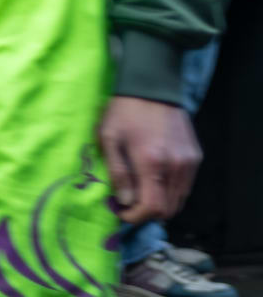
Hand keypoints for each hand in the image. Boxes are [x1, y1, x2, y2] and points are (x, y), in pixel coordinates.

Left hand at [100, 93, 199, 225]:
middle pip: (168, 209)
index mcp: (151, 162)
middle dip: (147, 213)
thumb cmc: (124, 112)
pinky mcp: (195, 157)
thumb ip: (117, 172)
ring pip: (179, 200)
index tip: (121, 212)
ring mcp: (189, 163)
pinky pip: (185, 186)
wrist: (153, 87)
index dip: (136, 217)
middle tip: (129, 204)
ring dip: (160, 203)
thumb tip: (125, 201)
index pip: (152, 207)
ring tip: (140, 192)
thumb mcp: (108, 138)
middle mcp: (175, 166)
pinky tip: (155, 179)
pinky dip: (171, 191)